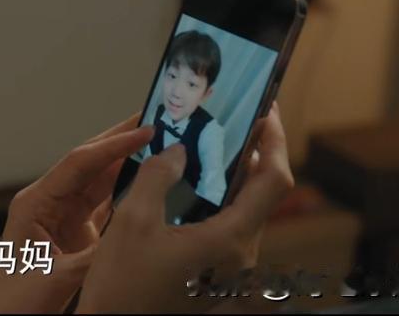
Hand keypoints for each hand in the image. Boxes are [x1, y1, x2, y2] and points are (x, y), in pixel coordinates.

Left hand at [0, 114, 153, 312]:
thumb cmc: (15, 300)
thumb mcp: (57, 277)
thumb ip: (94, 256)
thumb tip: (132, 236)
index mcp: (36, 203)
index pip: (79, 164)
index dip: (113, 145)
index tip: (145, 130)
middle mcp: (49, 202)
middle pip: (90, 164)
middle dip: (122, 141)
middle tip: (157, 119)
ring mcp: (63, 217)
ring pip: (101, 182)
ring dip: (129, 163)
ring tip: (161, 143)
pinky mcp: (76, 233)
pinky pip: (106, 205)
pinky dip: (128, 192)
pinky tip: (150, 181)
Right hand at [75, 103, 294, 313]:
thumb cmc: (123, 286)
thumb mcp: (132, 221)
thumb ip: (159, 177)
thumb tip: (178, 150)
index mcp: (230, 240)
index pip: (274, 180)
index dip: (275, 140)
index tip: (264, 111)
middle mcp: (242, 257)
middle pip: (263, 193)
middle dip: (252, 153)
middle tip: (231, 121)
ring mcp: (234, 270)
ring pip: (246, 211)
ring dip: (233, 177)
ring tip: (209, 148)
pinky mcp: (220, 276)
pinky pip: (230, 227)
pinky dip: (220, 200)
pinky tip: (192, 187)